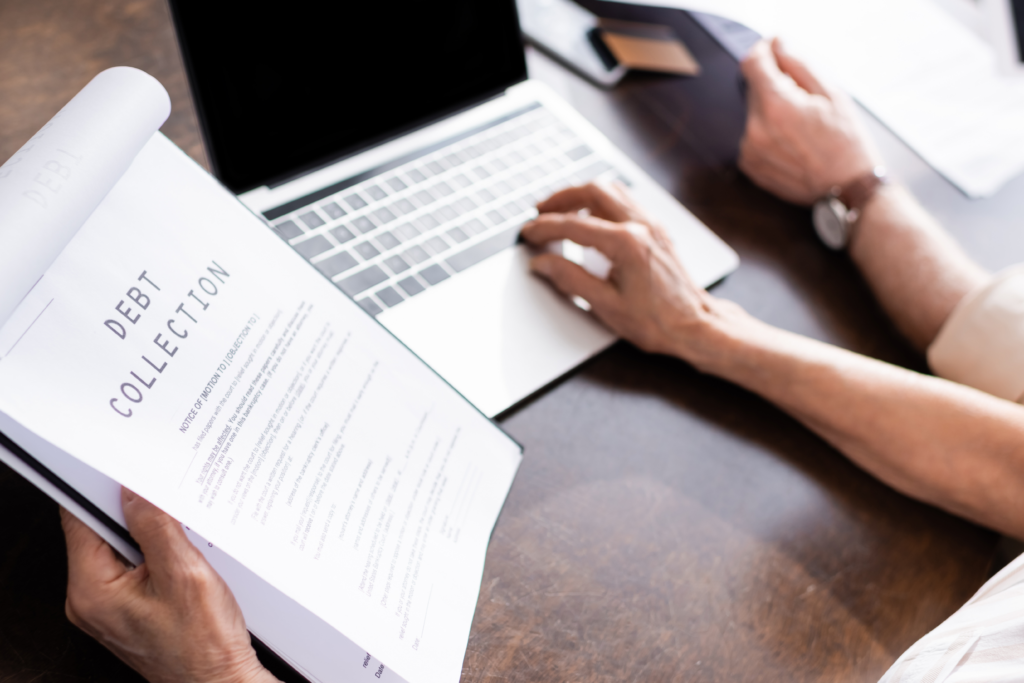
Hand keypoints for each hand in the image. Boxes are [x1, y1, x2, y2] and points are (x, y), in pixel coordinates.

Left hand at [61, 489, 278, 682]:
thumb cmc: (204, 645)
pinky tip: (184, 553)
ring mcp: (109, 605)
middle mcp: (91, 599)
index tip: (125, 468)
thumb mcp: (184, 574)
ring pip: (121, 547)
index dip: (102, 488)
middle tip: (166, 500)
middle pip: (100, 531)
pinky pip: (135, 565)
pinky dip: (157, 551)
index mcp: (92, 590)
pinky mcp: (129, 608)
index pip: (80, 519)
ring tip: (182, 534)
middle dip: (134, 510)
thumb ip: (156, 527)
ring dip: (150, 532)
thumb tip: (135, 492)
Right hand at [521, 182, 743, 362]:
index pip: (574, 226)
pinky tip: (591, 217)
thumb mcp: (605, 305)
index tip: (528, 233)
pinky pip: (625, 201)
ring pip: (611, 190)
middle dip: (561, 198)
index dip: (545, 228)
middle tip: (540, 212)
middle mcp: (641, 226)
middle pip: (593, 191)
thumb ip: (569, 279)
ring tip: (562, 210)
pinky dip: (602, 202)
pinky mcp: (656, 230)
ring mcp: (651, 224)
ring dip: (582, 195)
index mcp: (627, 244)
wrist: (695, 325)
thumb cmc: (657, 321)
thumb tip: (542, 264)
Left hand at [739, 38, 882, 204]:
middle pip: (754, 89)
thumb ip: (799, 65)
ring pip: (753, 113)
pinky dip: (767, 133)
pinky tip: (792, 143)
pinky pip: (752, 136)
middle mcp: (755, 128)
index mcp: (776, 107)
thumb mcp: (831, 94)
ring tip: (801, 127)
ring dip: (771, 111)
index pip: (753, 64)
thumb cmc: (846, 141)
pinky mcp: (749, 165)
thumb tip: (778, 45)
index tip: (773, 49)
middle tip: (803, 99)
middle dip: (774, 85)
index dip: (763, 51)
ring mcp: (749, 149)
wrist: (846, 189)